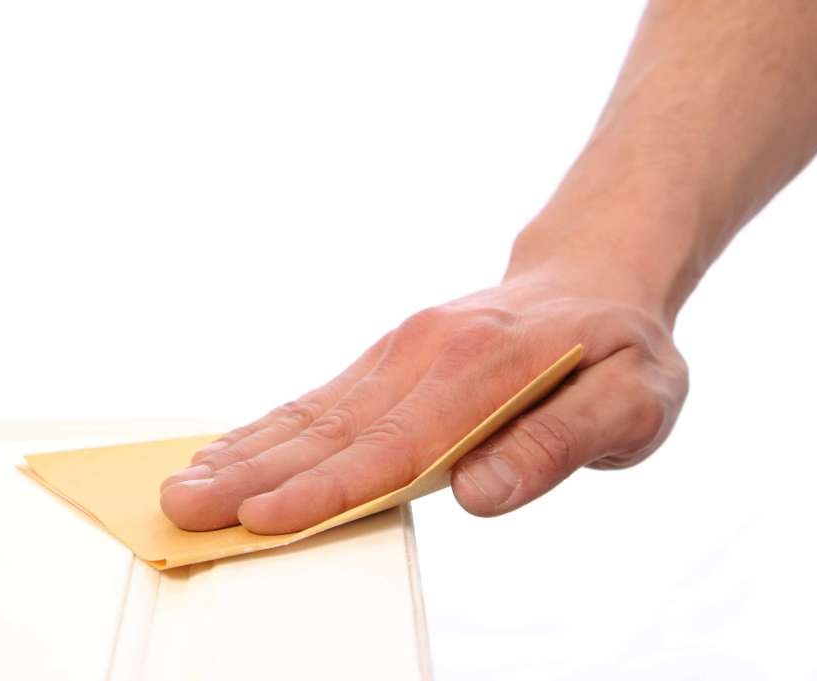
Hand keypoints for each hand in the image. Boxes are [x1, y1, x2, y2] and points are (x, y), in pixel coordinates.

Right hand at [159, 271, 687, 533]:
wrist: (591, 278)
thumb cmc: (620, 350)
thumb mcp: (635, 399)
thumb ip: (560, 443)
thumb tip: (478, 492)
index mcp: (485, 367)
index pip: (393, 444)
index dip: (324, 489)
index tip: (261, 520)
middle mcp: (426, 352)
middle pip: (330, 427)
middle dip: (252, 475)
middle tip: (181, 507)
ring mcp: (401, 351)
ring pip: (313, 410)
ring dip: (245, 451)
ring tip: (185, 481)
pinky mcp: (389, 358)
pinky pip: (322, 397)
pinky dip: (271, 427)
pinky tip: (232, 448)